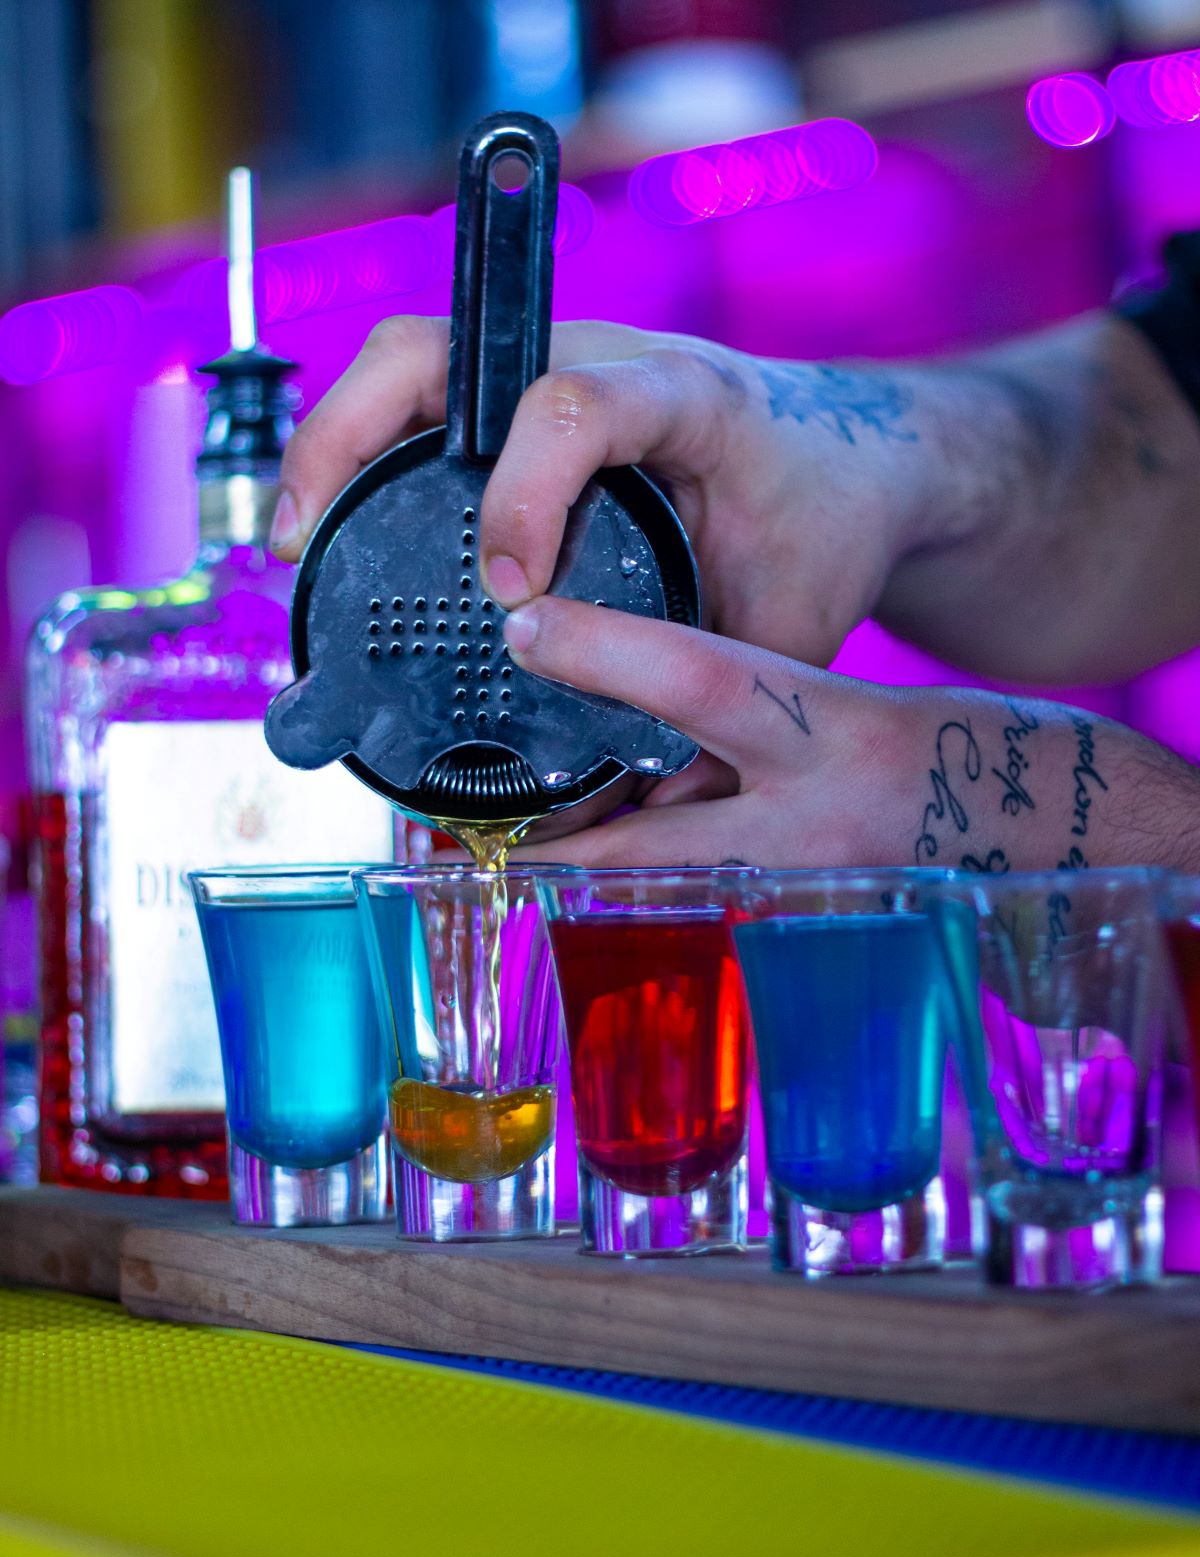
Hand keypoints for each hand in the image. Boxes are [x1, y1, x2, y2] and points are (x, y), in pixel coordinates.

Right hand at [271, 316, 944, 667]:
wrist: (852, 455)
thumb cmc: (824, 529)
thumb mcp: (788, 623)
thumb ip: (712, 706)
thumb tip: (629, 820)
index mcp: (688, 398)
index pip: (577, 408)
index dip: (524, 496)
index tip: (509, 594)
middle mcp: (608, 357)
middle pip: (444, 348)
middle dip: (352, 435)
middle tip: (305, 542)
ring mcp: (558, 366)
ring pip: (412, 361)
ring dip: (335, 439)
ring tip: (298, 541)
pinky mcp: (530, 397)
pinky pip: (424, 399)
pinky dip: (365, 450)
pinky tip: (338, 523)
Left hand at [499, 595, 1185, 873]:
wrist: (1053, 833)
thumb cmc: (951, 752)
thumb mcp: (853, 705)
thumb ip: (744, 708)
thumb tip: (624, 692)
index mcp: (837, 735)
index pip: (705, 686)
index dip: (609, 654)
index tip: (526, 631)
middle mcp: (819, 828)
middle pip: (660, 843)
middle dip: (559, 852)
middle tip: (464, 845)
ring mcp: (813, 899)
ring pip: (676, 901)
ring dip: (592, 893)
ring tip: (500, 874)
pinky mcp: (811, 939)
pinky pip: (709, 929)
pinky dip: (648, 919)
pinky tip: (587, 911)